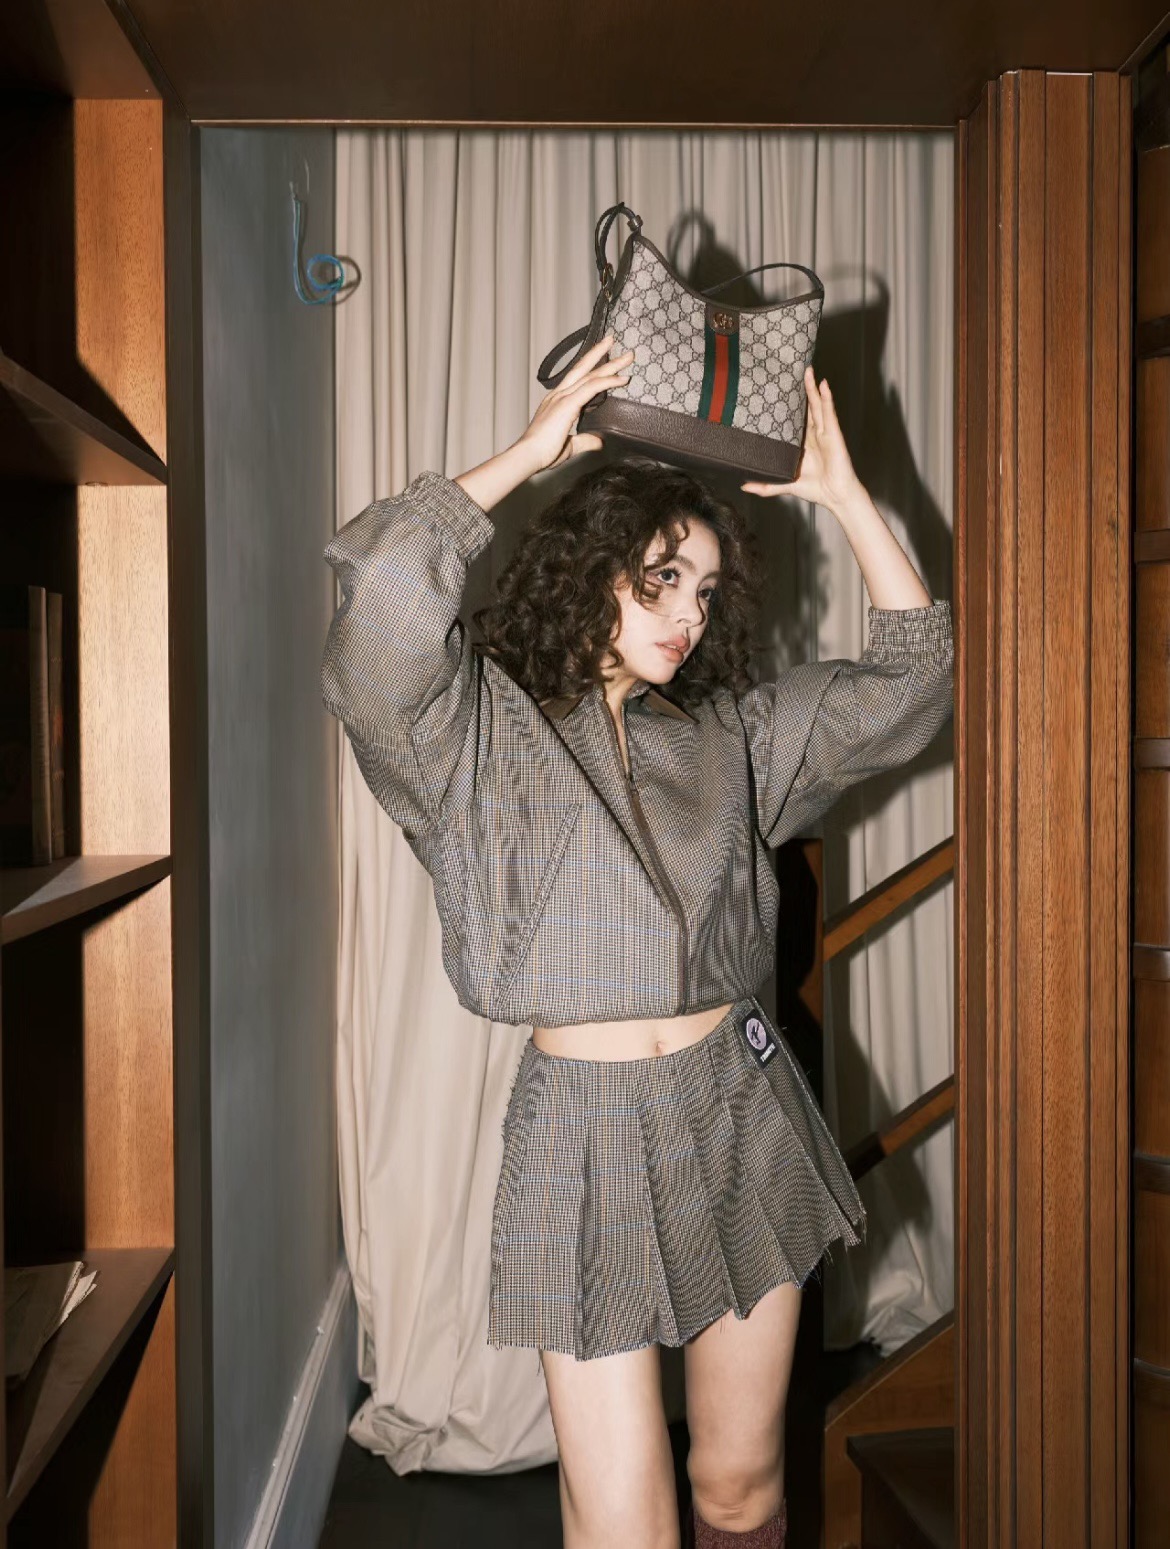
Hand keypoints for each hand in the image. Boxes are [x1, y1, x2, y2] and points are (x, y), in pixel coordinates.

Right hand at [515, 334, 633, 473]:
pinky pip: (592, 387)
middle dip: (600, 353)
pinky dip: (608, 381)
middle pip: (583, 368)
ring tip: (627, 355)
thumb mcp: (570, 446)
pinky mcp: (568, 404)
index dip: (591, 367)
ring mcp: (563, 397)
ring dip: (610, 363)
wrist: (529, 455)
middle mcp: (559, 395)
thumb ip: (585, 441)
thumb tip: (598, 441)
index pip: (577, 379)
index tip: (605, 359)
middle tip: (612, 339)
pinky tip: (622, 378)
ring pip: (590, 374)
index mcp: (557, 402)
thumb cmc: (542, 452)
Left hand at [741, 367, 860, 511]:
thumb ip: (766, 485)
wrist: (836, 497)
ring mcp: (825, 433)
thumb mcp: (785, 485)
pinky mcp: (833, 435)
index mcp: (805, 443)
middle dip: (802, 389)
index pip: (795, 419)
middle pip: (807, 407)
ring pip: (818, 405)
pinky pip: (829, 413)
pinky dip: (827, 398)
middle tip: (795, 371)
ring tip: (808, 371)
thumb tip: (744, 485)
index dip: (789, 404)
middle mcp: (815, 435)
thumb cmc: (816, 489)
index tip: (778, 391)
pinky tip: (824, 385)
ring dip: (813, 387)